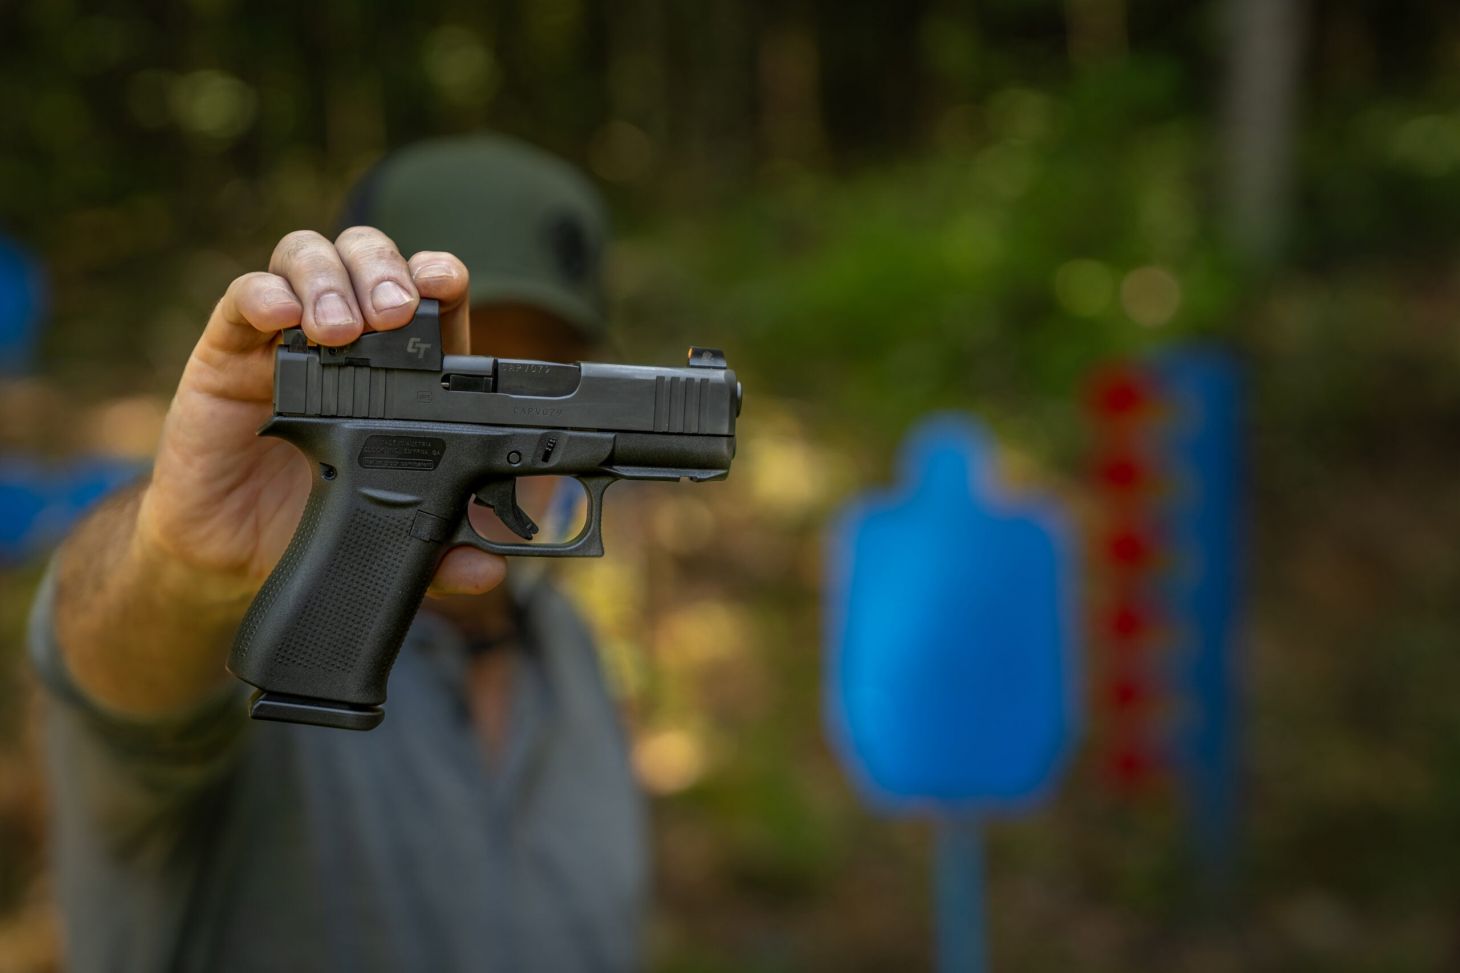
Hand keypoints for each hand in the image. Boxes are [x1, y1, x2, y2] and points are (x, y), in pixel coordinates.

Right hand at [136, 227, 505, 597]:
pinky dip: (263, 294)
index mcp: (401, 368)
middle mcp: (347, 337)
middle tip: (395, 313)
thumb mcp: (389, 539)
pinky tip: (281, 319)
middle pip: (371, 258)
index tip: (445, 287)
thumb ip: (443, 552)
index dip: (439, 279)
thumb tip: (488, 569)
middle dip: (386, 271)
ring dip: (330, 280)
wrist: (230, 549)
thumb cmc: (317, 519)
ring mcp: (285, 335)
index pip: (429, 299)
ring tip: (340, 329)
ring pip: (309, 259)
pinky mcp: (226, 349)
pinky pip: (241, 298)